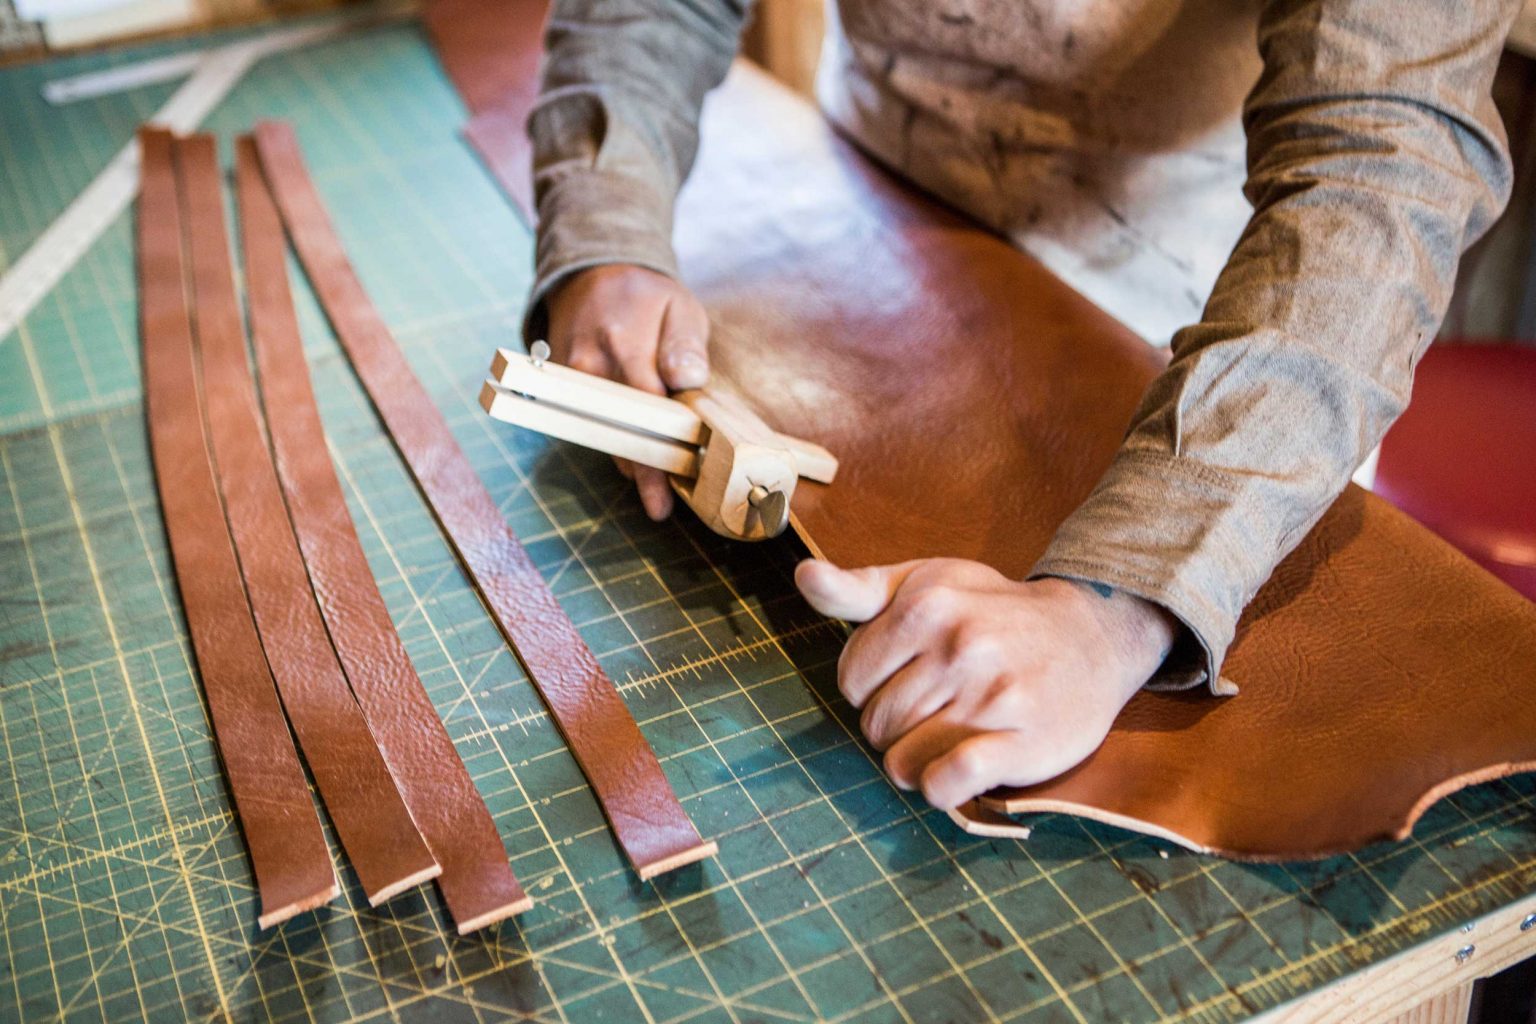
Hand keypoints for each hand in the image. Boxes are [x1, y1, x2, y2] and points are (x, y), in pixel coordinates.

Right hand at [545, 264, 710, 519]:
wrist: (590, 272)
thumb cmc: (644, 293)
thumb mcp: (678, 305)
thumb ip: (684, 344)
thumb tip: (687, 379)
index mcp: (623, 343)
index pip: (645, 409)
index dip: (657, 453)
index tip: (669, 489)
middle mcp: (589, 365)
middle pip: (616, 431)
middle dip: (640, 472)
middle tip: (660, 506)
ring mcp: (568, 377)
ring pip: (600, 432)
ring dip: (628, 459)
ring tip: (655, 486)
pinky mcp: (559, 384)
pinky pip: (589, 422)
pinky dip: (614, 438)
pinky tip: (635, 452)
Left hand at [794, 558, 1175, 809]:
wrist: (1090, 636)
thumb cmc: (991, 612)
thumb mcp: (925, 585)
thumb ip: (858, 590)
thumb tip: (804, 576)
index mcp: (926, 604)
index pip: (851, 679)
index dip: (871, 687)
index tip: (907, 676)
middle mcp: (960, 645)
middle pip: (875, 724)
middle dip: (894, 726)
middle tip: (934, 707)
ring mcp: (993, 695)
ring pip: (902, 761)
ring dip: (915, 761)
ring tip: (947, 734)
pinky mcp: (1023, 742)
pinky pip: (947, 783)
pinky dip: (940, 788)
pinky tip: (957, 769)